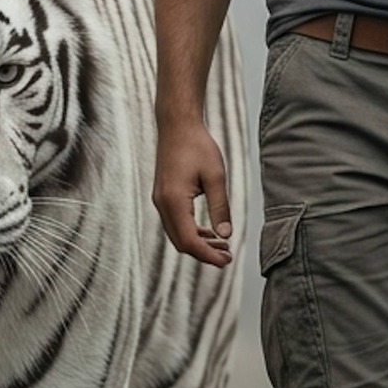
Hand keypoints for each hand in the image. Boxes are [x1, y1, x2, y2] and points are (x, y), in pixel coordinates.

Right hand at [153, 118, 233, 266]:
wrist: (177, 125)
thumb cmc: (197, 146)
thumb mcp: (215, 176)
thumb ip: (220, 207)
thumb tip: (225, 235)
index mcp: (174, 201)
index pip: (190, 241)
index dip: (208, 255)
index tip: (226, 261)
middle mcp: (162, 204)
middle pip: (181, 242)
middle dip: (204, 253)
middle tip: (227, 257)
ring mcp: (160, 201)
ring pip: (177, 234)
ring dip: (198, 243)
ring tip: (222, 246)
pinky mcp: (163, 196)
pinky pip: (175, 223)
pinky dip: (191, 232)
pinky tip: (209, 232)